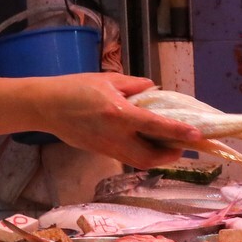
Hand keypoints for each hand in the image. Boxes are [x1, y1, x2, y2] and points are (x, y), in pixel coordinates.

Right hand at [39, 74, 203, 168]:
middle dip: (170, 155)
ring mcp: (107, 147)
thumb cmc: (75, 88)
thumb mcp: (108, 79)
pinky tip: (148, 145)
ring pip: (139, 162)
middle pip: (150, 157)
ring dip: (158, 158)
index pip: (155, 126)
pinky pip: (127, 159)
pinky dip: (142, 155)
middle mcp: (115, 135)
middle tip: (182, 145)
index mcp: (118, 113)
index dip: (177, 132)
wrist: (45, 106)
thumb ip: (135, 85)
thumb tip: (155, 89)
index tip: (196, 134)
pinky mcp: (101, 152)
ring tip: (168, 147)